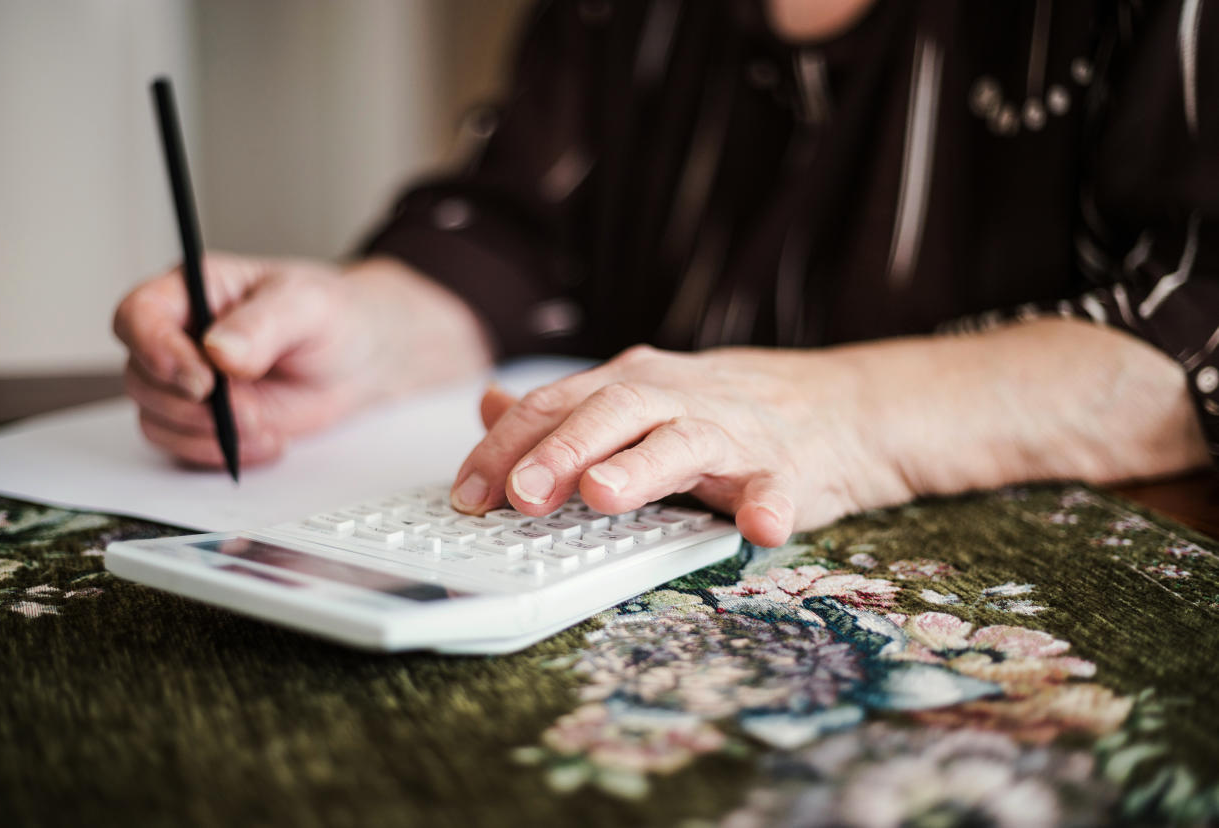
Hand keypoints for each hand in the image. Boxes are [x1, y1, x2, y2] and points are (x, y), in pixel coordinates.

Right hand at [113, 253, 490, 467]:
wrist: (359, 359)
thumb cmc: (332, 317)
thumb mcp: (307, 305)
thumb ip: (263, 324)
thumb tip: (218, 350)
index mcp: (192, 291)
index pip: (138, 316)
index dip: (156, 351)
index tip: (202, 382)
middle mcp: (179, 336)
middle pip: (142, 378)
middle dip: (193, 406)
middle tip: (250, 412)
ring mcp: (188, 382)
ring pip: (157, 419)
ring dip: (208, 435)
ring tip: (266, 427)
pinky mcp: (203, 420)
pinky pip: (185, 448)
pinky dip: (223, 454)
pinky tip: (268, 441)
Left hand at [448, 345, 911, 546]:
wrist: (835, 405)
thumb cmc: (721, 409)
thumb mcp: (636, 397)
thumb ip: (564, 408)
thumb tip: (488, 403)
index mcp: (630, 385)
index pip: (555, 406)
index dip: (505, 449)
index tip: (465, 495)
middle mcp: (674, 399)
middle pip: (611, 412)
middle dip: (560, 451)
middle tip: (520, 495)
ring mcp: (732, 432)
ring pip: (682, 441)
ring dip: (641, 467)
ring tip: (602, 495)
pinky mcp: (787, 469)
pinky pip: (777, 488)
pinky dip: (768, 507)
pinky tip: (760, 528)